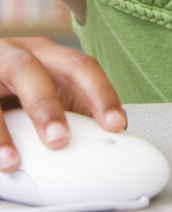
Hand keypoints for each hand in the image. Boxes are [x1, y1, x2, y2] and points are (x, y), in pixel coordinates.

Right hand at [0, 37, 124, 170]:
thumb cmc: (17, 85)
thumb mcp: (45, 87)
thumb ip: (72, 108)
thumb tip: (105, 138)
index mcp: (48, 54)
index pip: (81, 67)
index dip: (100, 94)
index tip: (116, 124)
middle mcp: (18, 55)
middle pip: (34, 73)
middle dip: (48, 107)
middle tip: (59, 139)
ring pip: (2, 89)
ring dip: (4, 130)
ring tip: (12, 160)